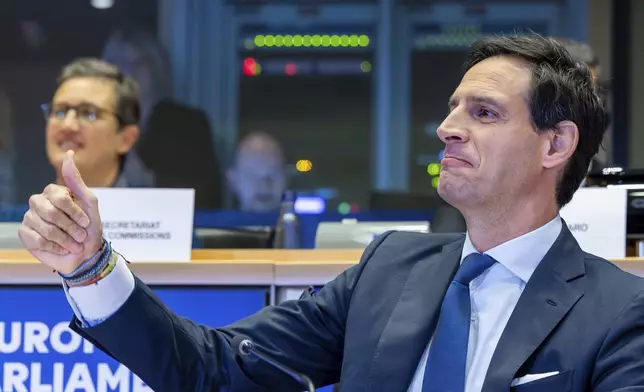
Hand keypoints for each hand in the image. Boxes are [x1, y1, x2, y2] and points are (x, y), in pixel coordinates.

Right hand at [19, 150, 102, 273]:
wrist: (86, 255)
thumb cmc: (89, 229)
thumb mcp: (89, 204)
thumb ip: (77, 181)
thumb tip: (69, 154)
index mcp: (54, 192)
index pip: (60, 198)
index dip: (75, 213)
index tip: (86, 222)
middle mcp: (39, 202)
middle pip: (51, 213)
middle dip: (70, 228)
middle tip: (81, 236)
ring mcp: (30, 217)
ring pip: (44, 228)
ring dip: (65, 239)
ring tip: (74, 244)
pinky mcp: (25, 234)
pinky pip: (36, 240)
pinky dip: (54, 247)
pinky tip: (61, 248)